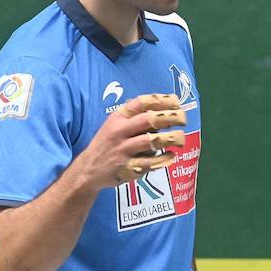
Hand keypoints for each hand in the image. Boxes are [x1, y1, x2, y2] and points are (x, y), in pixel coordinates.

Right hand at [69, 94, 185, 189]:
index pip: (141, 103)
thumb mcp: (114, 125)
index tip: (177, 102)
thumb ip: (135, 118)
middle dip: (169, 117)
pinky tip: (171, 156)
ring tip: (180, 138)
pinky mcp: (127, 167)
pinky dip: (163, 159)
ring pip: (151, 141)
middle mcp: (119, 131)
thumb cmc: (107, 144)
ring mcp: (123, 150)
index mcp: (118, 118)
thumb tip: (164, 110)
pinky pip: (149, 163)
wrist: (88, 169)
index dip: (161, 101)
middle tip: (183, 118)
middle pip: (148, 120)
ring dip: (169, 138)